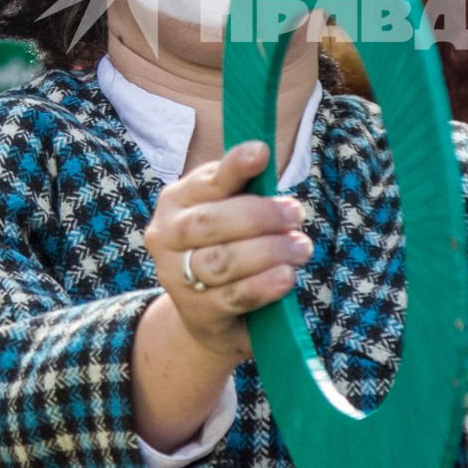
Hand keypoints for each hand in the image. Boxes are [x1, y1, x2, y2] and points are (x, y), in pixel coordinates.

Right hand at [142, 140, 312, 365]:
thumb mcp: (231, 212)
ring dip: (268, 251)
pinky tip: (286, 277)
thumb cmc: (227, 246)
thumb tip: (266, 158)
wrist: (207, 314)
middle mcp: (166, 235)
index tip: (262, 153)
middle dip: (260, 216)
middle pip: (212, 222)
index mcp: (177, 200)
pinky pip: (232, 296)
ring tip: (301, 248)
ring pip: (222, 261)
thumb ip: (245, 189)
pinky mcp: (196, 311)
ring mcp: (176, 276)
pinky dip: (262, 286)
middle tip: (297, 215)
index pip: (208, 181)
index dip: (235, 167)